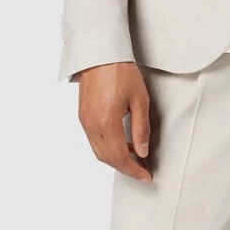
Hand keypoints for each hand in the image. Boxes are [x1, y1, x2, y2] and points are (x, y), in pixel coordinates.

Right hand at [77, 61, 152, 181]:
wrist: (101, 53)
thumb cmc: (121, 72)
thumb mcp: (139, 99)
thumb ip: (140, 128)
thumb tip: (142, 152)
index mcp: (106, 123)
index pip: (120, 158)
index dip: (134, 170)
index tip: (147, 176)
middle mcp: (91, 126)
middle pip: (107, 159)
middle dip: (125, 168)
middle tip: (142, 170)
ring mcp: (84, 121)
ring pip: (99, 151)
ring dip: (116, 159)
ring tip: (135, 157)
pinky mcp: (82, 115)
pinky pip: (93, 140)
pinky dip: (107, 147)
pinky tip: (121, 143)